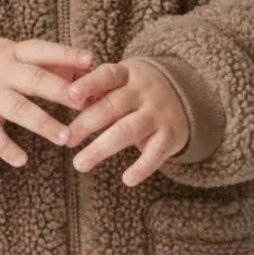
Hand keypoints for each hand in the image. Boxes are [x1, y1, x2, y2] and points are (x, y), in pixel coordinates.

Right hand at [0, 37, 95, 168]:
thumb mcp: (18, 57)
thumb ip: (52, 64)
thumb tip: (94, 71)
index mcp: (16, 54)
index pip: (43, 50)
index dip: (66, 55)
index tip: (90, 60)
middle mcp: (2, 73)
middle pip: (33, 79)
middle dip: (59, 90)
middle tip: (83, 103)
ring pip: (17, 108)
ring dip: (43, 123)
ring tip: (65, 138)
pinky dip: (6, 148)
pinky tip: (22, 160)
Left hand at [62, 59, 189, 186]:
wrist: (187, 94)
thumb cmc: (138, 91)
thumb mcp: (121, 82)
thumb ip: (97, 91)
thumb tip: (65, 98)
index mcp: (128, 75)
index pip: (107, 75)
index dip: (89, 84)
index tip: (71, 95)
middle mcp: (144, 92)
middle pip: (112, 107)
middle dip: (86, 124)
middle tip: (66, 140)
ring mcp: (158, 114)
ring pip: (128, 131)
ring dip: (101, 148)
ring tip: (79, 164)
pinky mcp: (171, 136)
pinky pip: (156, 153)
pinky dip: (142, 167)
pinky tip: (127, 180)